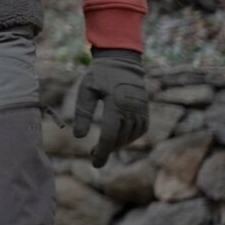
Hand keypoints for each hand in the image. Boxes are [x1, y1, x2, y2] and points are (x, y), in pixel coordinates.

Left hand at [73, 48, 147, 167]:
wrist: (121, 60)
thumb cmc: (100, 74)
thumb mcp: (86, 89)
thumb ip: (83, 112)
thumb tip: (79, 137)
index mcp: (116, 105)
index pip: (109, 136)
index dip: (102, 152)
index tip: (94, 164)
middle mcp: (132, 110)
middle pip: (119, 139)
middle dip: (106, 150)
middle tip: (93, 154)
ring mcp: (141, 111)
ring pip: (130, 137)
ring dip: (117, 145)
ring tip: (102, 147)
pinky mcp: (145, 110)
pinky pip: (140, 131)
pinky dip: (129, 137)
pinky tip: (118, 138)